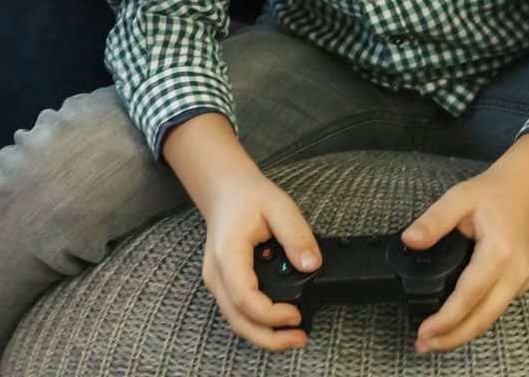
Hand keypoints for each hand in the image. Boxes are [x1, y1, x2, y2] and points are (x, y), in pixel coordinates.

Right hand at [195, 166, 322, 350]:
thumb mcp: (280, 207)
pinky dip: (258, 323)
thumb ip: (297, 236)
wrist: (226, 191)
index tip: (296, 314)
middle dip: (269, 338)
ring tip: (294, 335)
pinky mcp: (224, 285)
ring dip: (264, 335)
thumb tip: (311, 264)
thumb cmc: (249, 196)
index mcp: (228, 254)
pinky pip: (238, 313)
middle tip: (299, 338)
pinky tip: (279, 322)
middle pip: (238, 321)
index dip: (271, 314)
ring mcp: (217, 282)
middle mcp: (217, 274)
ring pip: (237, 322)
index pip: (245, 298)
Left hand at [400, 168, 528, 353]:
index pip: (469, 295)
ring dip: (462, 334)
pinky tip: (454, 325)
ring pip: (490, 318)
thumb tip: (410, 240)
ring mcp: (520, 280)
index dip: (446, 318)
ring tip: (433, 342)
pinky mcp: (520, 284)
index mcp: (499, 251)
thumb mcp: (459, 197)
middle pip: (482, 318)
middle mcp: (514, 272)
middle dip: (452, 337)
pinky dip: (474, 322)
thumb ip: (434, 220)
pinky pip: (495, 309)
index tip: (423, 331)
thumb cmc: (493, 194)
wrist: (526, 191)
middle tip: (423, 346)